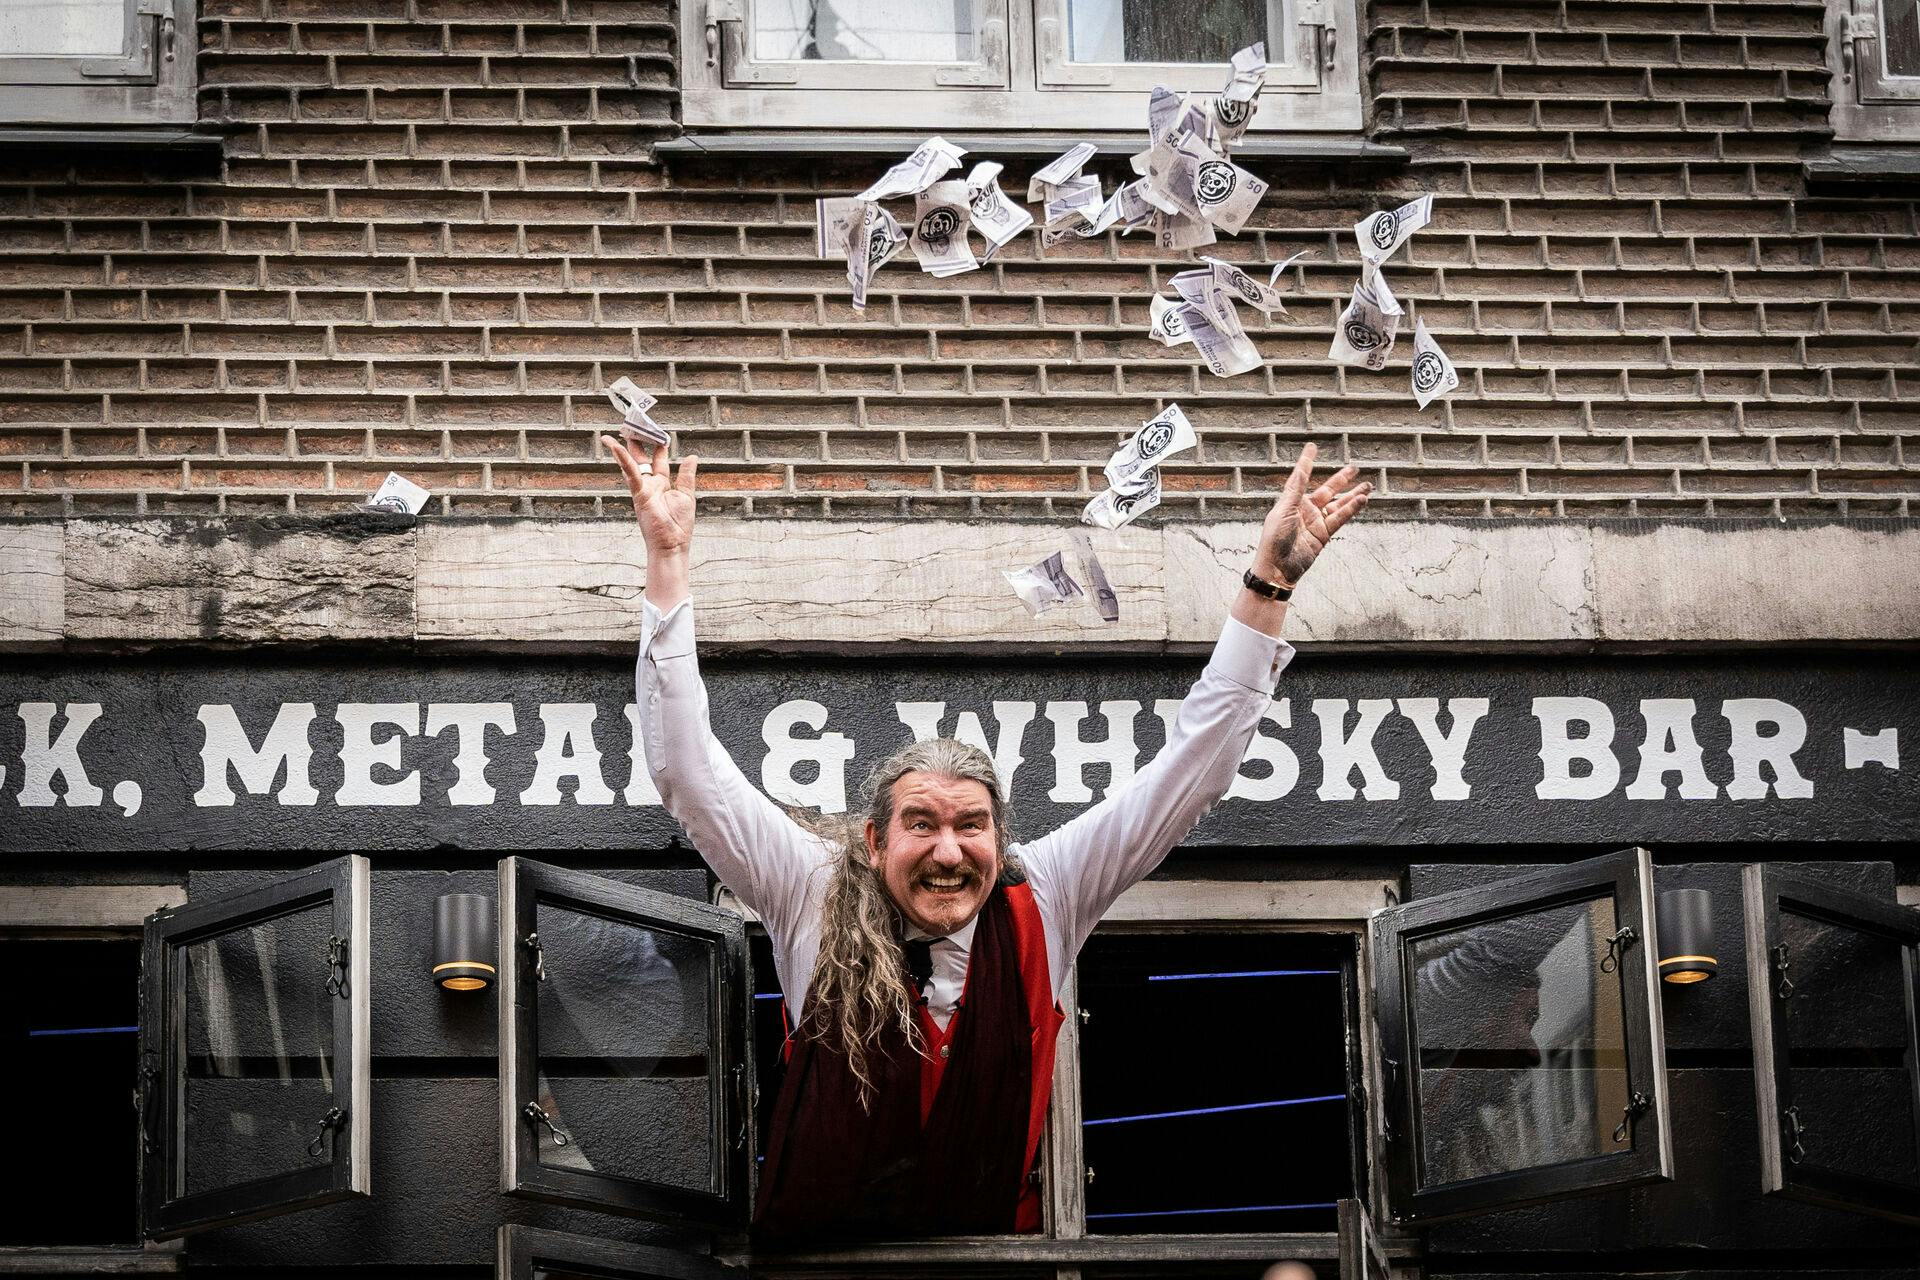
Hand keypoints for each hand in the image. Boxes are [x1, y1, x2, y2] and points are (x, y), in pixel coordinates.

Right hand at [603, 436, 697, 558]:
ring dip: (624, 447)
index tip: (657, 432)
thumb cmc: (679, 525)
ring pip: (632, 464)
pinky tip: (616, 447)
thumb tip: (692, 457)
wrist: (672, 545)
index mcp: (661, 484)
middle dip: (637, 442)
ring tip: (620, 430)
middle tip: (633, 425)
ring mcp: (642, 489)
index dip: (657, 445)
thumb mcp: (686, 494)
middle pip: (641, 458)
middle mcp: (650, 485)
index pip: (658, 459)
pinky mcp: (639, 495)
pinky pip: (630, 474)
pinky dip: (623, 460)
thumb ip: (686, 475)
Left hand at [1255, 442, 1370, 585]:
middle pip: (1327, 490)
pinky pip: (1340, 518)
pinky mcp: (1324, 535)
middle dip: (1341, 480)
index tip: (1312, 447)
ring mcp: (1316, 522)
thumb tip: (1301, 470)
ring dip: (1353, 495)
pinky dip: (1351, 510)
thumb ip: (1295, 491)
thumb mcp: (1284, 511)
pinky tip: (1362, 500)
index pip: (1300, 477)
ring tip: (1368, 486)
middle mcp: (1305, 510)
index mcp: (1291, 501)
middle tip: (1354, 469)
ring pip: (1338, 505)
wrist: (1278, 568)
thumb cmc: (1274, 539)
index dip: (1307, 462)